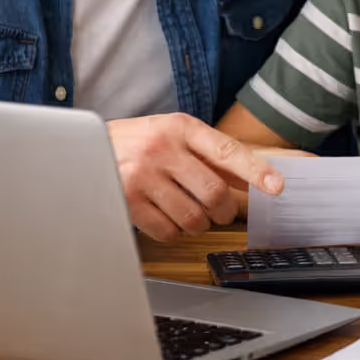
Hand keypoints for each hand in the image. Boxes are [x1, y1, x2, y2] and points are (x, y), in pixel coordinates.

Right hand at [108, 112, 287, 241]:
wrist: (83, 148)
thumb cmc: (137, 143)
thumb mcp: (173, 135)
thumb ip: (209, 155)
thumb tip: (253, 180)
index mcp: (180, 127)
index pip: (228, 151)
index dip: (256, 171)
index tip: (276, 186)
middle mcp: (162, 148)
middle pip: (214, 193)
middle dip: (224, 211)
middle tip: (221, 212)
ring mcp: (142, 175)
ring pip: (194, 217)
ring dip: (198, 224)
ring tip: (187, 212)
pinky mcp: (126, 200)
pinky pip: (168, 231)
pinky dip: (174, 232)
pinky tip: (165, 218)